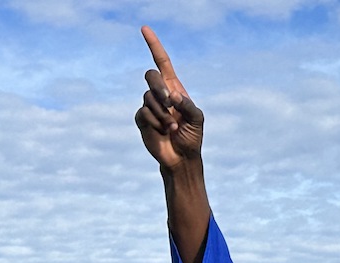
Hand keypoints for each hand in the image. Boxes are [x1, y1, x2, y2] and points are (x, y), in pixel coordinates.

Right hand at [135, 26, 203, 170]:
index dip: (154, 46)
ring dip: (163, 114)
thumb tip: (173, 96)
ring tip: (172, 127)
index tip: (144, 29)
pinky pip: (144, 113)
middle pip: (151, 76)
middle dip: (159, 87)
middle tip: (170, 103)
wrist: (182, 157)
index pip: (162, 63)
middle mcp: (160, 94)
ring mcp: (149, 106)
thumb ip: (188, 105)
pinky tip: (163, 132)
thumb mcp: (198, 119)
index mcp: (175, 89)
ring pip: (148, 98)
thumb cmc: (192, 136)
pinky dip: (156, 123)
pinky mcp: (141, 118)